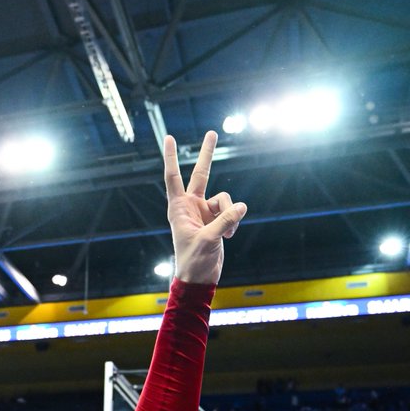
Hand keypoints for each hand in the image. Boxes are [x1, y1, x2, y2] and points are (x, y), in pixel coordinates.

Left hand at [164, 132, 245, 284]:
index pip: (173, 177)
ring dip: (230, 215)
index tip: (168, 137)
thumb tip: (241, 206)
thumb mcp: (208, 240)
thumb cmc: (194, 261)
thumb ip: (224, 221)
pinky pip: (232, 211)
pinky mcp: (217, 219)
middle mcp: (191, 206)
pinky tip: (228, 238)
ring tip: (225, 234)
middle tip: (211, 132)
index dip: (171, 157)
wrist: (200, 278)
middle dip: (207, 154)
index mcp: (178, 208)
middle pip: (201, 174)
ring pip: (225, 199)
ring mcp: (205, 211)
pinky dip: (234, 223)